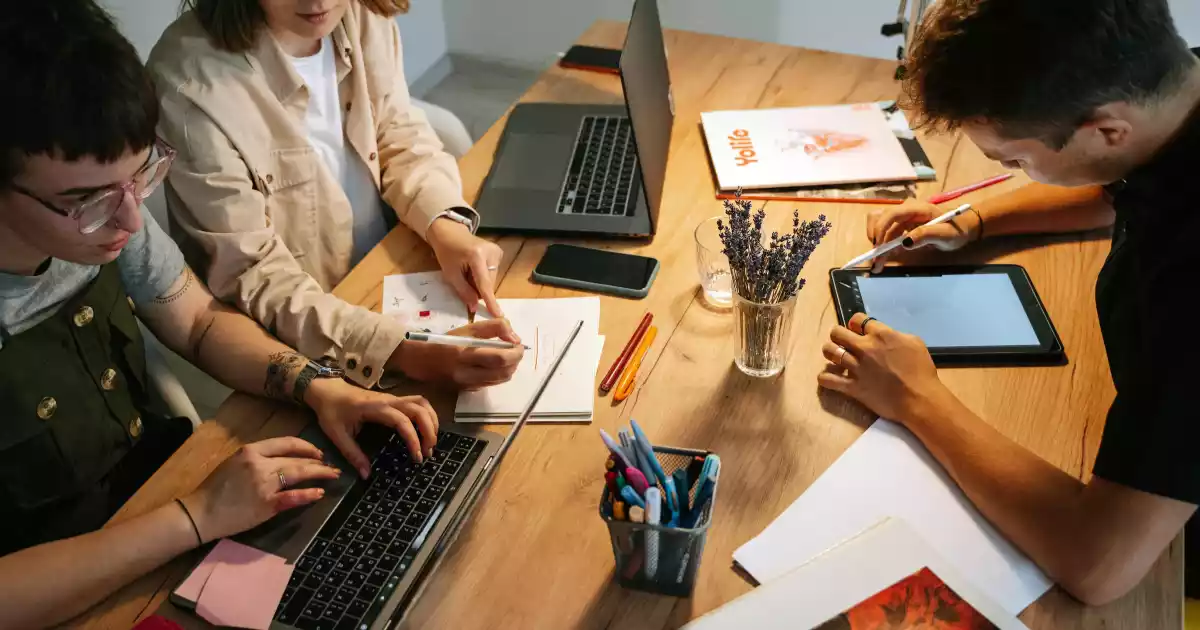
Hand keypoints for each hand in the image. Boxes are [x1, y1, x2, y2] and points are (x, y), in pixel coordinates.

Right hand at [180, 437, 338, 542]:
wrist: (200, 513)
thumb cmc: (214, 489)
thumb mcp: (233, 463)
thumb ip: (256, 458)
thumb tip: (279, 459)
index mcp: (250, 451)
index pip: (286, 443)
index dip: (306, 447)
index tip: (317, 452)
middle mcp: (259, 464)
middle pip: (296, 459)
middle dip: (317, 462)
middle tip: (331, 466)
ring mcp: (264, 485)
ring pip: (298, 474)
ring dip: (319, 474)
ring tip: (332, 475)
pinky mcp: (266, 505)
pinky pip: (293, 497)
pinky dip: (308, 494)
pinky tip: (319, 493)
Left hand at [305, 379, 438, 477]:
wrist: (327, 390)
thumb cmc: (331, 410)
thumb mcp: (337, 435)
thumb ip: (353, 454)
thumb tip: (366, 475)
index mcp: (376, 408)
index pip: (403, 421)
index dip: (413, 439)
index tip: (416, 457)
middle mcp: (389, 400)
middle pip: (419, 409)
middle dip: (429, 431)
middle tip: (428, 453)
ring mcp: (393, 397)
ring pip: (422, 403)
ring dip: (431, 421)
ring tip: (431, 441)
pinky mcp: (394, 399)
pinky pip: (417, 403)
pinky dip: (426, 415)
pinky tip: (426, 429)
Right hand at [388, 319, 523, 390]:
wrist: (420, 360)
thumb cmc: (444, 341)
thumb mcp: (468, 328)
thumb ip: (493, 328)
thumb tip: (514, 337)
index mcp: (465, 354)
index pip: (500, 358)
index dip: (515, 352)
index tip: (519, 344)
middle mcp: (467, 373)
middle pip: (503, 372)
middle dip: (516, 361)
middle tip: (516, 350)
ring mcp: (467, 384)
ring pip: (499, 380)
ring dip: (509, 369)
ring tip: (508, 357)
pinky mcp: (467, 391)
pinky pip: (490, 384)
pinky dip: (499, 375)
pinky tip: (495, 366)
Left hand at [426, 216, 503, 317]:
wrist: (450, 233)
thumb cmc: (447, 252)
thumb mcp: (450, 274)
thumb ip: (463, 291)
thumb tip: (475, 308)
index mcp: (477, 256)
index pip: (485, 284)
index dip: (490, 301)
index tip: (498, 315)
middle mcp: (492, 253)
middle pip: (488, 283)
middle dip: (477, 288)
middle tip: (463, 279)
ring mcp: (497, 252)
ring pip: (491, 280)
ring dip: (480, 282)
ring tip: (468, 271)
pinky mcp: (499, 252)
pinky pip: (493, 273)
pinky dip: (483, 276)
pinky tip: (474, 267)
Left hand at [816, 313, 957, 423]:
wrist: (919, 398)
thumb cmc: (921, 371)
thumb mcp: (914, 343)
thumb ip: (895, 335)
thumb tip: (886, 335)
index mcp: (880, 335)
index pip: (857, 319)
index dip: (855, 323)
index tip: (856, 329)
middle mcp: (864, 348)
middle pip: (837, 333)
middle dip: (838, 335)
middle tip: (842, 342)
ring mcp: (856, 367)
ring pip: (829, 351)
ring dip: (830, 352)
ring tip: (835, 356)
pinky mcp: (852, 387)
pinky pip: (828, 379)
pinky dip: (825, 377)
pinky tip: (829, 377)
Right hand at [865, 200, 978, 272]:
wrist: (964, 226)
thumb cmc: (957, 229)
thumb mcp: (945, 234)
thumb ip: (926, 235)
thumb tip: (905, 242)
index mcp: (916, 208)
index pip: (891, 214)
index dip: (881, 229)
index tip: (879, 247)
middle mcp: (906, 209)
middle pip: (881, 219)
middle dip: (876, 240)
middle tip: (877, 261)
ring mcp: (903, 217)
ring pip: (881, 227)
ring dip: (878, 244)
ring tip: (879, 262)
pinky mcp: (902, 225)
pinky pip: (888, 233)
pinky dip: (884, 245)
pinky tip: (887, 257)